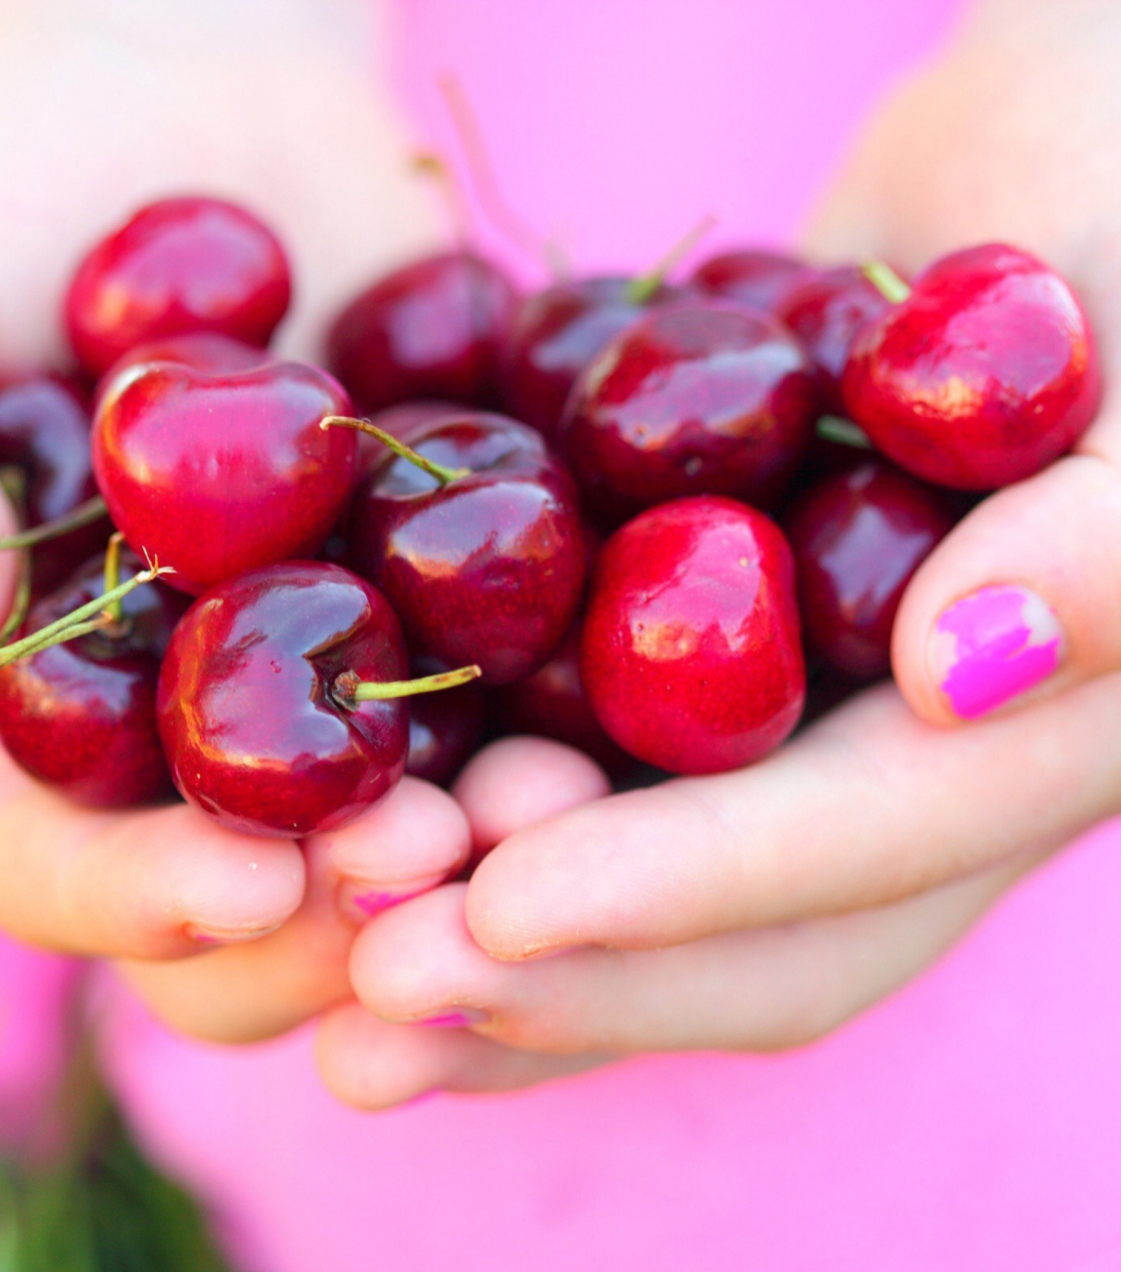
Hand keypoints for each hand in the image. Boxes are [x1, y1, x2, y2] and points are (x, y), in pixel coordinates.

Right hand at [0, 1, 463, 1042]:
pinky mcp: (433, 609)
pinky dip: (561, 737)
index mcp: (7, 703)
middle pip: (237, 906)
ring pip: (390, 842)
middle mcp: (163, 728)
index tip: (243, 882)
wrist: (182, 104)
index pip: (46, 861)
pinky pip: (505, 707)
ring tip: (549, 812)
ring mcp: (310, 680)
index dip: (132, 898)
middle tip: (430, 865)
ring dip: (476, 863)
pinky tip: (614, 726)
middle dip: (331, 916)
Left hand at [315, 3, 1120, 1105]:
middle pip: (742, 938)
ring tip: (331, 994)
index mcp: (1039, 732)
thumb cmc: (1101, 207)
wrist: (1001, 174)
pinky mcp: (687, 667)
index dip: (687, 892)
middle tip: (372, 987)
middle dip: (560, 974)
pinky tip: (338, 860)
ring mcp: (791, 726)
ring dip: (487, 949)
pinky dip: (466, 829)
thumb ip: (1106, 527)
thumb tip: (969, 664)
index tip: (499, 908)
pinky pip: (579, 777)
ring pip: (643, 890)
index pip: (863, 849)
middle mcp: (907, 769)